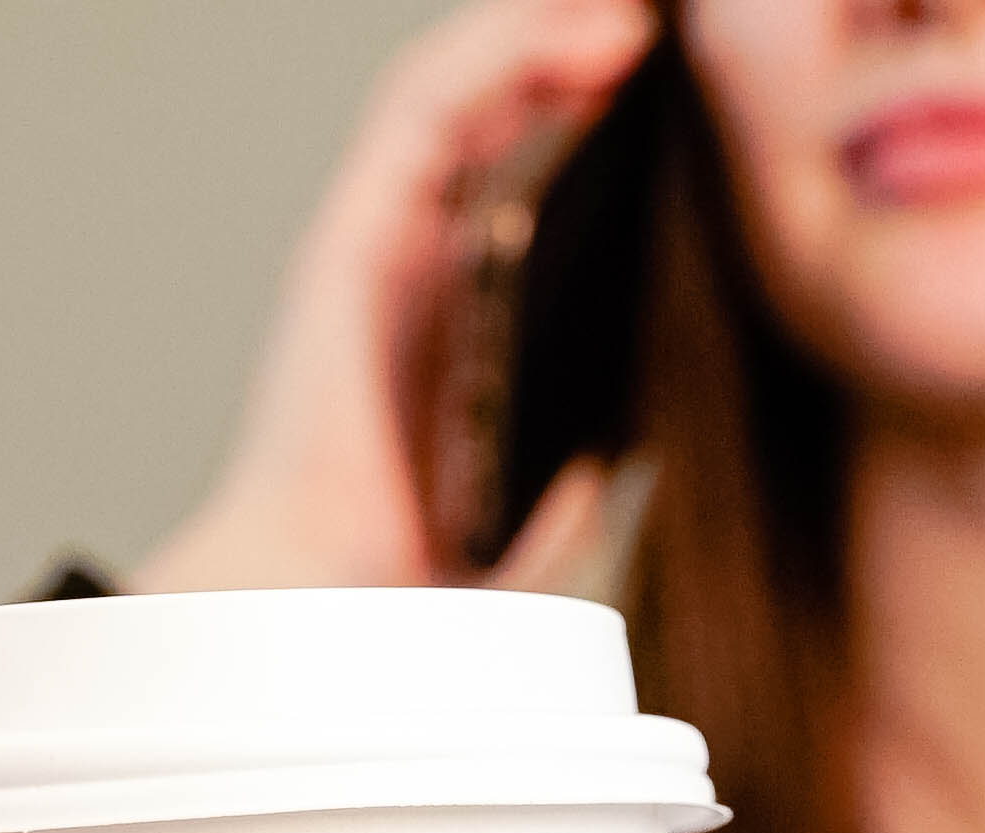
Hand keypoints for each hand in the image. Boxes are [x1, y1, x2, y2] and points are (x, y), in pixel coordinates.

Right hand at [133, 0, 655, 594]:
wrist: (312, 622)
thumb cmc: (384, 595)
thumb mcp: (515, 546)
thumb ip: (559, 507)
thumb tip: (610, 467)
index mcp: (435, 334)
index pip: (508, 186)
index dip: (581, 124)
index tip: (672, 104)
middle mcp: (398, 273)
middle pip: (486, 118)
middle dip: (565, 55)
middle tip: (664, 34)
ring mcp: (371, 247)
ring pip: (456, 89)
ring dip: (542, 30)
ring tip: (636, 18)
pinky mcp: (354, 238)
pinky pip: (425, 106)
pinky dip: (504, 51)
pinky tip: (589, 38)